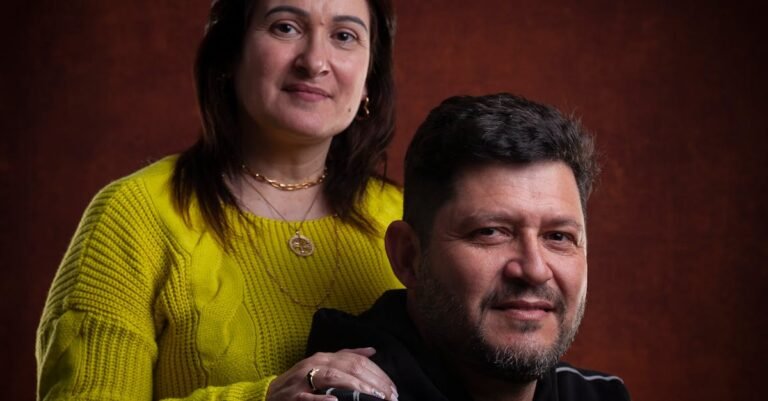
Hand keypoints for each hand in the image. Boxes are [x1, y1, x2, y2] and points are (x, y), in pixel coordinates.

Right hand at [266, 347, 397, 400]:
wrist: (270, 395)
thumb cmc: (300, 382)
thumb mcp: (323, 366)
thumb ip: (346, 357)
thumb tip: (372, 351)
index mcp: (325, 357)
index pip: (357, 361)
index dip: (378, 374)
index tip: (392, 389)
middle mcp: (315, 364)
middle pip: (349, 368)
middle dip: (373, 383)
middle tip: (389, 397)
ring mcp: (303, 380)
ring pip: (333, 378)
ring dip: (356, 388)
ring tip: (373, 398)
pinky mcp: (293, 396)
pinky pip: (309, 397)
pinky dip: (322, 399)